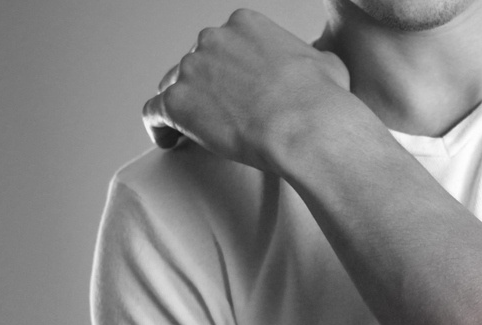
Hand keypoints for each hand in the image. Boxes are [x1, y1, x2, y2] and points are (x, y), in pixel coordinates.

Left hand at [142, 9, 349, 171]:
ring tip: (189, 132)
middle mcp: (213, 39)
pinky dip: (157, 127)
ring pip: (172, 86)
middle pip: (196, 63)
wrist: (307, 128)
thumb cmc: (323, 101)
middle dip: (204, 86)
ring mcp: (191, 69)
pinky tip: (167, 142)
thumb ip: (309, 59)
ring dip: (182, 106)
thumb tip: (315, 68)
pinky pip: (154, 113)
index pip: (224, 44)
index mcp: (245, 25)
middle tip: (216, 114)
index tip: (234, 90)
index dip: (227, 69)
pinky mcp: (177, 103)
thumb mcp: (327, 64)